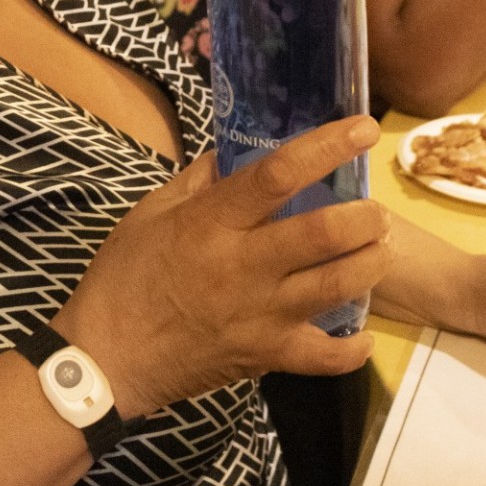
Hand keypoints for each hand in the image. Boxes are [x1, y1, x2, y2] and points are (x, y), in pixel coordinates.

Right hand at [54, 116, 389, 418]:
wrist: (107, 357)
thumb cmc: (124, 278)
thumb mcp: (150, 212)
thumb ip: (198, 180)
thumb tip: (237, 150)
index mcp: (212, 222)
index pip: (278, 174)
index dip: (326, 147)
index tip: (361, 129)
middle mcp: (244, 266)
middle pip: (324, 233)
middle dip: (364, 216)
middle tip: (375, 210)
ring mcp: (261, 315)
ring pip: (338, 287)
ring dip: (371, 264)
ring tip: (378, 250)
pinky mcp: (268, 356)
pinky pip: (326, 357)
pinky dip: (354, 347)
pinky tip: (363, 332)